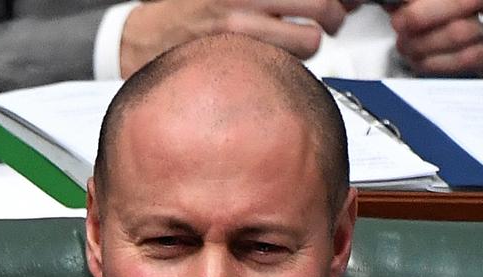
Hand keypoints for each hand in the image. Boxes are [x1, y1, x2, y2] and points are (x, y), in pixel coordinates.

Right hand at [119, 0, 347, 77]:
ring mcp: (242, 27)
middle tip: (328, 22)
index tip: (341, 4)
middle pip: (321, 6)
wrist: (142, 39)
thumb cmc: (187, 11)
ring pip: (307, 42)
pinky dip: (287, 64)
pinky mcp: (238, 57)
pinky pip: (283, 65)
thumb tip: (318, 3)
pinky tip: (274, 59)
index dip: (333, 0)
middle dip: (332, 17)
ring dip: (309, 46)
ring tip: (295, 44)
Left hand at [390, 0, 482, 78]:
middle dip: (419, 19)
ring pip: (456, 36)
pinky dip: (434, 63)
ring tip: (406, 46)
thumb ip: (430, 1)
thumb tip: (395, 4)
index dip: (423, 4)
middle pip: (456, 6)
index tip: (399, 10)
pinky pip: (462, 61)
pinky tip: (420, 61)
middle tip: (400, 26)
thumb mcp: (463, 0)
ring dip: (422, 45)